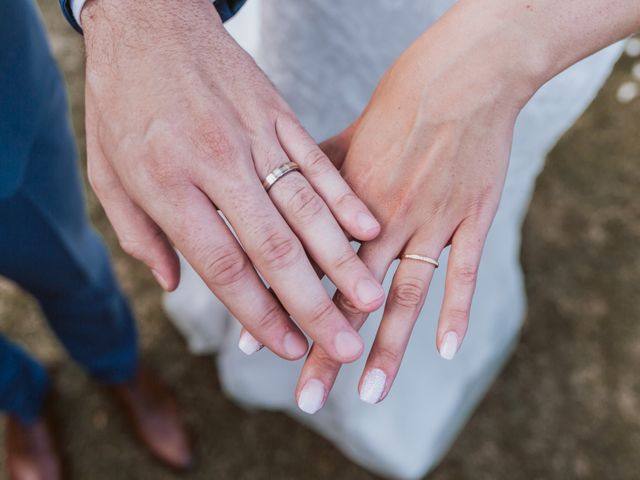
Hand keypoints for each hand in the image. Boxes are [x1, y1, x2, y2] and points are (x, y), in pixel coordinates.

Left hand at [80, 0, 384, 362]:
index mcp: (170, 186)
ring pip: (305, 210)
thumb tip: (173, 284)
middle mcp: (217, 167)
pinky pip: (317, 162)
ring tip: (369, 300)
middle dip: (312, 305)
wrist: (149, 18)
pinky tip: (369, 230)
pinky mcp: (278, 114)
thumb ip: (139, 233)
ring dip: (340, 261)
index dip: (258, 313)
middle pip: (274, 249)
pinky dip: (345, 199)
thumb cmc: (123, 98)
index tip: (286, 347)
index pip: (224, 265)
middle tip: (343, 346)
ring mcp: (254, 138)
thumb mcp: (107, 170)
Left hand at [294, 3, 539, 411]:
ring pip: (403, 290)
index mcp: (345, 197)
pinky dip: (457, 311)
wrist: (460, 72)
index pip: (302, 262)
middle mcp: (380, 213)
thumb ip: (302, 175)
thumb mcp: (340, 135)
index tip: (252, 347)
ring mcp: (428, 215)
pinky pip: (464, 269)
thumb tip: (269, 196)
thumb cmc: (398, 102)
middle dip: (326, 345)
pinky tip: (445, 351)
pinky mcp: (470, 214)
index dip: (274, 304)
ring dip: (386, 345)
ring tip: (369, 393)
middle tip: (308, 397)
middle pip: (347, 290)